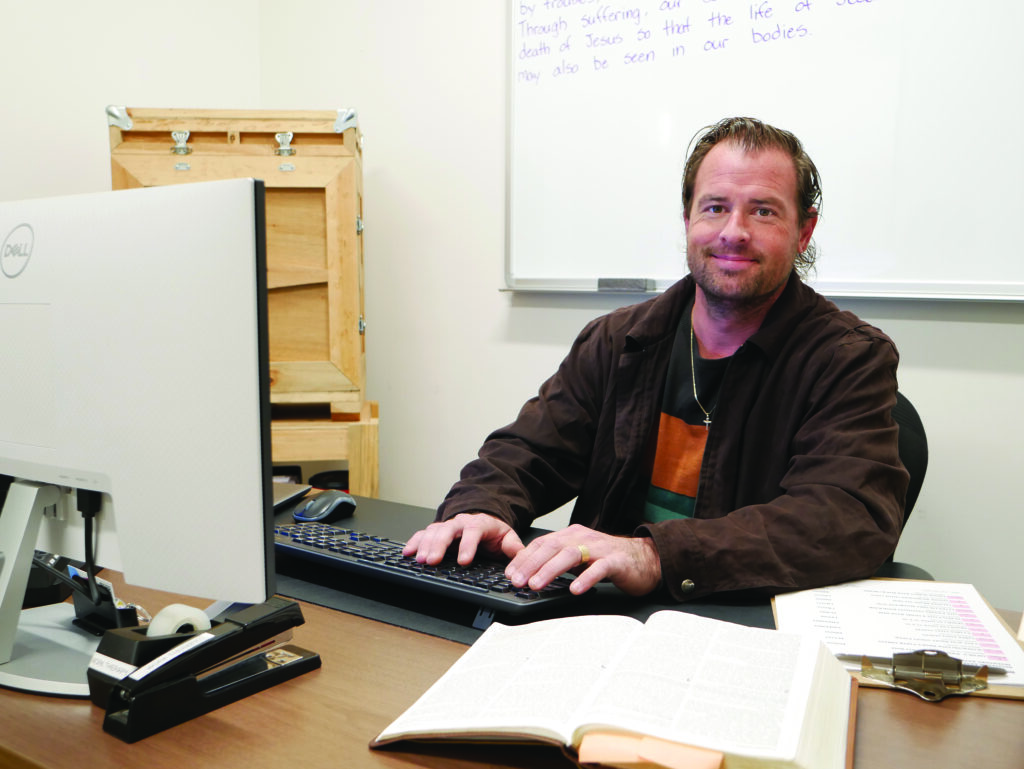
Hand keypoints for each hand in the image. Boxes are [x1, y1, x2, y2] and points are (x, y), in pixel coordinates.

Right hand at [403, 513, 524, 565]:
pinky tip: (407, 552)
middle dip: (439, 546)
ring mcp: (446, 526)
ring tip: (420, 560)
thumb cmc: (493, 531)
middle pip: (447, 531)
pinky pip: (423, 534)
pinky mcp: (436, 531)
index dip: (467, 546)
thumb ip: (513, 546)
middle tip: (433, 561)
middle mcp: (459, 522)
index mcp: (478, 523)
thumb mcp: (507, 536)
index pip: (472, 532)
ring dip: (425, 546)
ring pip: (433, 532)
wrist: (482, 518)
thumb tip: (521, 555)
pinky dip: (414, 542)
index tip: (464, 561)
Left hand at [505, 524, 661, 596]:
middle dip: (531, 564)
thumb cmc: (609, 560)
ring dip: (551, 570)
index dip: (524, 558)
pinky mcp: (616, 561)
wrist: (645, 559)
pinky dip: (586, 579)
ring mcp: (600, 548)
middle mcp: (583, 538)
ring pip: (571, 555)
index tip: (510, 573)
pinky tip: (575, 589)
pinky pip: (599, 568)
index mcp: (572, 535)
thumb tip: (530, 573)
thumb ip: (558, 560)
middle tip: (517, 581)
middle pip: (552, 547)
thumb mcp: (579, 557)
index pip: (542, 543)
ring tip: (537, 584)